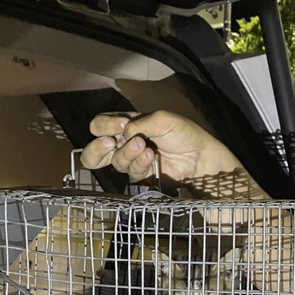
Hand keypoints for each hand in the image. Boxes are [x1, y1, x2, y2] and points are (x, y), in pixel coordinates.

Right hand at [81, 110, 241, 182]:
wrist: (200, 155)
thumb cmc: (183, 132)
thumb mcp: (161, 119)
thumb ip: (138, 124)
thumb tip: (122, 134)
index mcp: (127, 125)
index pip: (99, 125)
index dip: (103, 125)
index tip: (122, 124)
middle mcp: (125, 142)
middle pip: (94, 151)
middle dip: (96, 148)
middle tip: (110, 142)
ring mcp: (133, 160)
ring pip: (115, 162)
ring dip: (127, 153)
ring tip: (144, 146)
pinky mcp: (143, 175)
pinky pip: (131, 172)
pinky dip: (139, 163)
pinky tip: (150, 156)